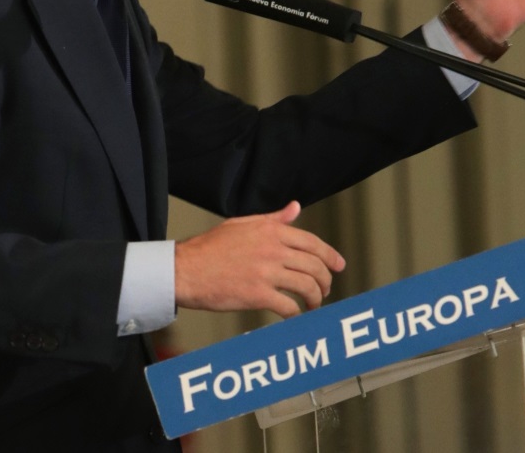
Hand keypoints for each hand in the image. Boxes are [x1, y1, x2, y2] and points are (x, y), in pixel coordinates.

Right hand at [174, 201, 345, 318]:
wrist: (185, 269)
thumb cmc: (210, 247)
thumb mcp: (243, 224)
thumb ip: (274, 218)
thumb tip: (296, 208)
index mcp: (271, 230)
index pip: (312, 242)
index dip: (330, 256)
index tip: (339, 265)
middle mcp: (273, 249)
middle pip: (314, 266)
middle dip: (325, 280)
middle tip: (325, 290)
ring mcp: (266, 272)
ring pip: (307, 286)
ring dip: (315, 298)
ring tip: (313, 304)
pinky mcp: (257, 295)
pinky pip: (288, 306)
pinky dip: (296, 313)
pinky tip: (294, 316)